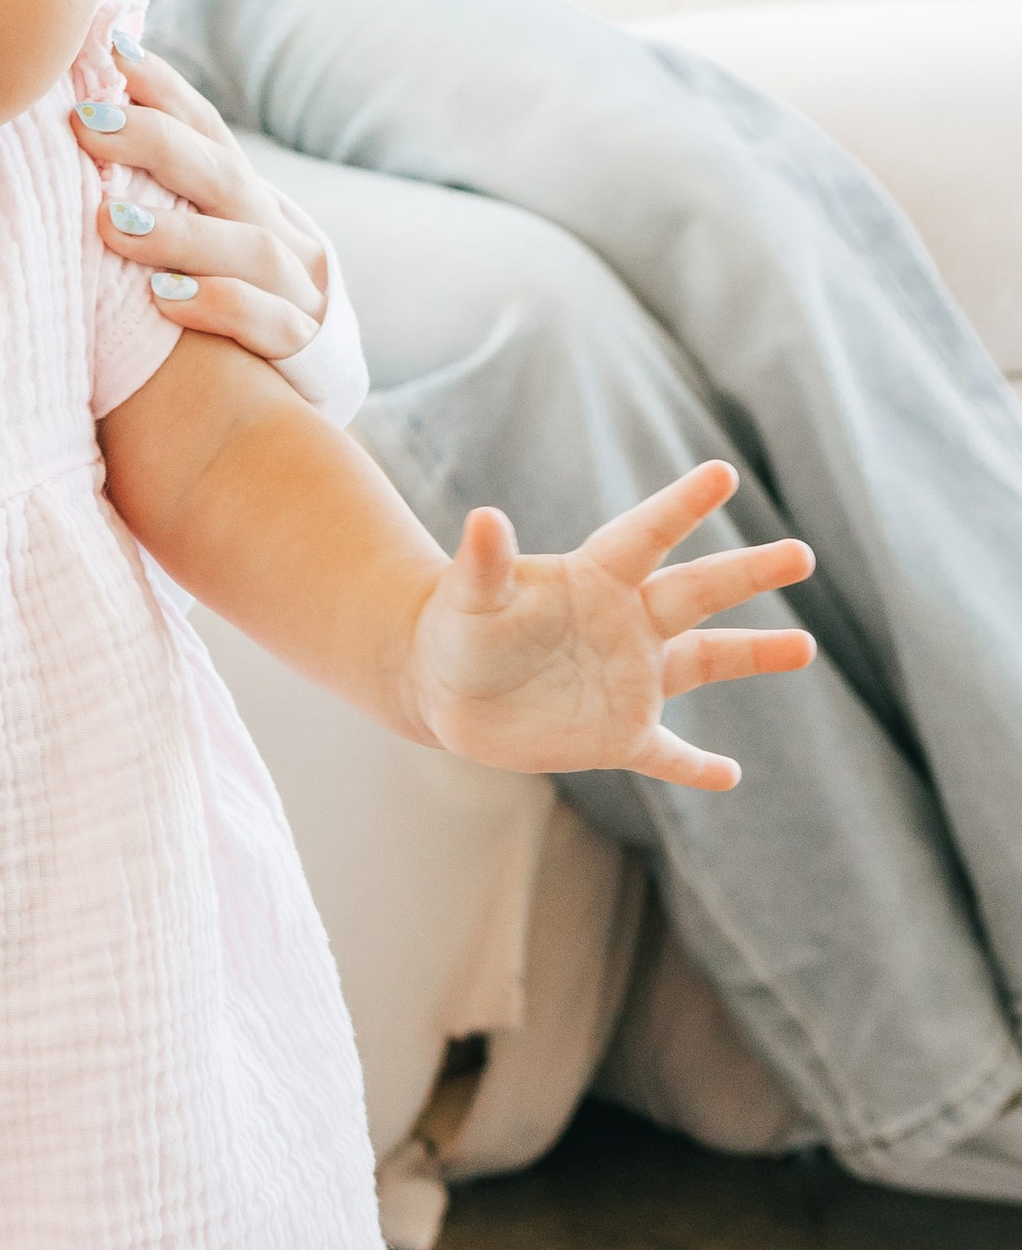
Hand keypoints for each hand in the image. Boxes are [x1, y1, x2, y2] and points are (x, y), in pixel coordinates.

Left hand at [80, 36, 331, 367]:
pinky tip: (163, 300)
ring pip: (248, 247)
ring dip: (178, 231)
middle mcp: (281, 236)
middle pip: (222, 175)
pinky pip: (271, 323)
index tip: (111, 50)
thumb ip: (154, 202)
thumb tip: (69, 133)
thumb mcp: (198, 252)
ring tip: (110, 222)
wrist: (295, 418)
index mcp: (249, 205)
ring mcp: (300, 292)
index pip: (209, 132)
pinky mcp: (309, 355)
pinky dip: (218, 306)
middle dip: (155, 143)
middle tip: (85, 125)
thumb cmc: (218, 323)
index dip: (164, 90)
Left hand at [407, 460, 815, 788]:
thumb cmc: (456, 627)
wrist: (443, 686)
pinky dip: (698, 768)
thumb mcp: (468, 595)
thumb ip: (484, 562)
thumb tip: (485, 517)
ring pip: (704, 663)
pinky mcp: (618, 736)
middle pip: (697, 592)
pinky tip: (731, 776)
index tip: (723, 473)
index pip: (645, 536)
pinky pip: (669, 755)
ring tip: (806, 646)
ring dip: (754, 654)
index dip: (681, 504)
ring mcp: (629, 680)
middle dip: (749, 572)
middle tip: (802, 554)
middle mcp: (625, 623)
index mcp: (593, 579)